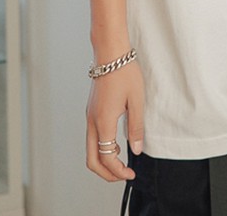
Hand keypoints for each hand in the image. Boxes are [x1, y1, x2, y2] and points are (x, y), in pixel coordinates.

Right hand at [85, 61, 144, 181]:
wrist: (110, 53)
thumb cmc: (124, 72)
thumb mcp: (137, 100)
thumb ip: (136, 127)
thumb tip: (137, 149)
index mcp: (104, 121)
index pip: (107, 158)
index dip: (119, 171)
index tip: (131, 173)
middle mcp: (92, 121)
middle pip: (92, 160)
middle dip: (107, 173)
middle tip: (124, 174)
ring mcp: (89, 115)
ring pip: (90, 149)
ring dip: (104, 160)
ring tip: (122, 160)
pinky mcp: (91, 110)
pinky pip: (91, 137)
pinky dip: (101, 148)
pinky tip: (116, 143)